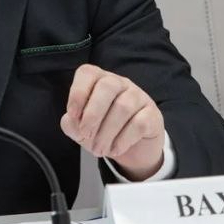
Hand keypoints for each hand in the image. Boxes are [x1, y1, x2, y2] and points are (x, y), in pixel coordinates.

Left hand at [60, 64, 164, 180]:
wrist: (132, 149)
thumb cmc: (103, 131)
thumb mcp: (82, 130)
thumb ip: (71, 124)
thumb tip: (70, 120)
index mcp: (99, 81)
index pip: (88, 73)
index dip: (78, 92)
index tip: (73, 115)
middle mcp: (120, 83)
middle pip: (107, 86)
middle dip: (93, 114)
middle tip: (86, 135)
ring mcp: (138, 96)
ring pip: (123, 107)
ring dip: (107, 132)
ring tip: (99, 149)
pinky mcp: (152, 114)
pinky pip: (139, 123)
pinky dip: (123, 140)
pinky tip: (115, 149)